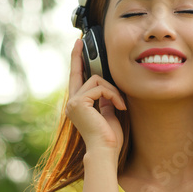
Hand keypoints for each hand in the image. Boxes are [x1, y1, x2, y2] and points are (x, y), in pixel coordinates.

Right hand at [65, 38, 126, 162]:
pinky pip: (101, 88)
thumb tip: (106, 90)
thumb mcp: (108, 114)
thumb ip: (105, 101)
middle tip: (80, 41)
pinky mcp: (79, 102)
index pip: (77, 79)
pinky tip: (120, 107)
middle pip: (78, 73)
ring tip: (120, 105)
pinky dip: (114, 96)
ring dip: (113, 91)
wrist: (104, 150)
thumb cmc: (109, 137)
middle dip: (78, 56)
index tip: (77, 46)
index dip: (76, 62)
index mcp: (78, 105)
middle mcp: (71, 102)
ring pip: (97, 80)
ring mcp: (73, 102)